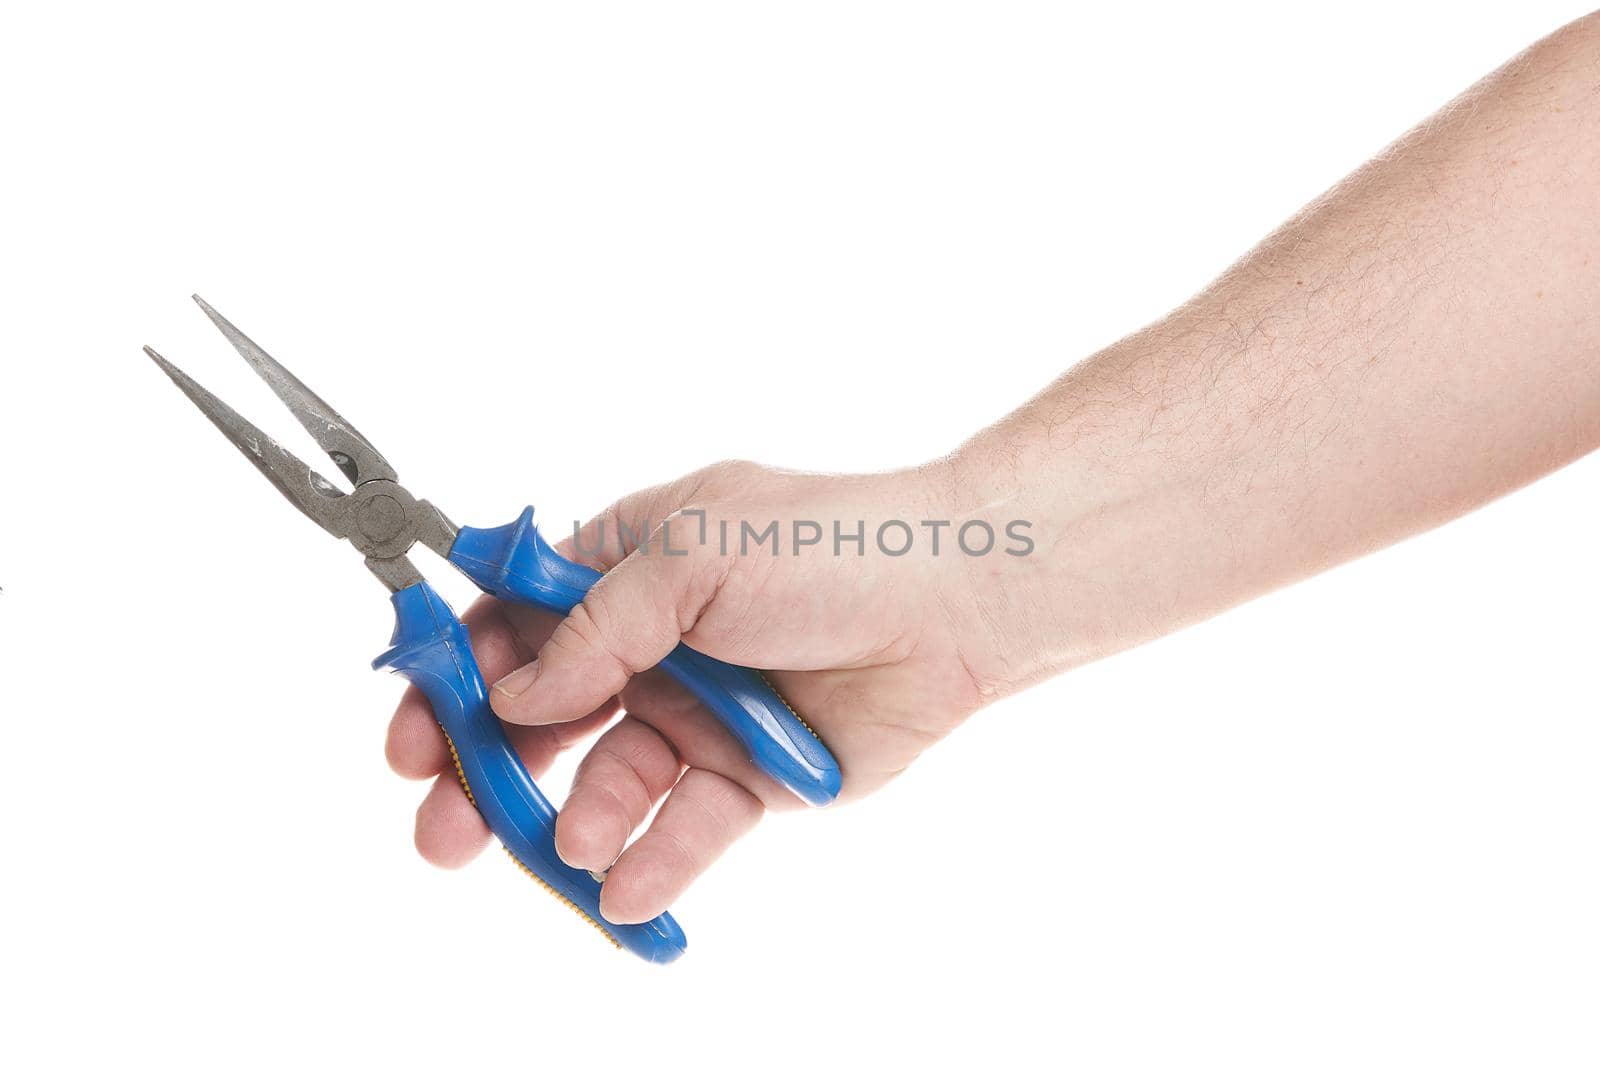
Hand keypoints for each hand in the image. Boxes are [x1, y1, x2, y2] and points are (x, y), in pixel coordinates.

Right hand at [384, 459, 991, 923]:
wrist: (953, 600)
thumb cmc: (828, 545)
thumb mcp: (689, 557)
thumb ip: (593, 631)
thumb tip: (511, 693)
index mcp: (624, 570)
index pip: (512, 624)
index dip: (455, 675)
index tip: (412, 728)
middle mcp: (650, 646)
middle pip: (540, 717)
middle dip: (483, 770)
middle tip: (440, 823)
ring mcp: (697, 714)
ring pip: (607, 783)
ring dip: (571, 820)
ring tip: (565, 845)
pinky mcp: (748, 777)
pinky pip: (686, 828)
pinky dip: (653, 862)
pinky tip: (627, 889)